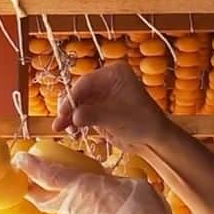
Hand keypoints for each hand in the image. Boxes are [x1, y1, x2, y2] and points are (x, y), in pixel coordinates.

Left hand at [14, 151, 179, 213]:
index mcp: (84, 188)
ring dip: (51, 196)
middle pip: (42, 197)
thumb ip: (116, 181)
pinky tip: (84, 199)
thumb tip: (110, 181)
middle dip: (31, 186)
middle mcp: (76, 206)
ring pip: (58, 207)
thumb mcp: (133, 186)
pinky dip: (72, 205)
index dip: (32, 166)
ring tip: (55, 183)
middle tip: (26, 174)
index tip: (20, 157)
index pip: (49, 176)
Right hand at [52, 62, 170, 150]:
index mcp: (114, 74)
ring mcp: (102, 96)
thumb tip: (73, 117)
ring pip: (78, 104)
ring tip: (64, 130)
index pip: (86, 82)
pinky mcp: (99, 110)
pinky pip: (81, 113)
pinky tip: (72, 131)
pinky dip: (75, 122)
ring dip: (69, 117)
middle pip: (79, 92)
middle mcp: (106, 82)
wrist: (153, 140)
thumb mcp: (115, 117)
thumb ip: (93, 115)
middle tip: (60, 123)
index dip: (72, 98)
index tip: (64, 113)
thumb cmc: (142, 122)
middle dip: (69, 108)